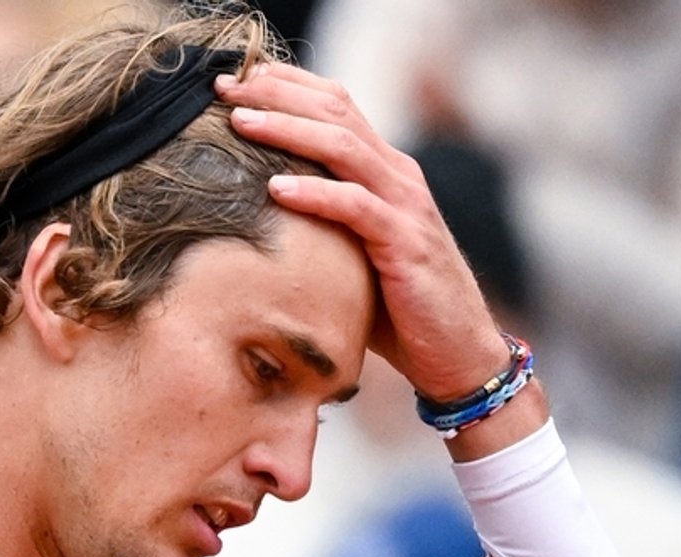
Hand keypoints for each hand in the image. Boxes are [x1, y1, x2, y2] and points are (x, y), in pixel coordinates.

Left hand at [217, 61, 509, 401]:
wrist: (454, 351)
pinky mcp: (406, 244)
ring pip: (344, 148)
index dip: (288, 87)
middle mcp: (398, 176)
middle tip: (226, 89)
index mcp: (385, 170)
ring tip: (241, 124)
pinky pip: (356, 208)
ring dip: (288, 131)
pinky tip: (276, 188)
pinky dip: (315, 194)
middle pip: (335, 113)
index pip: (336, 107)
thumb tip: (251, 215)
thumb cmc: (397, 307)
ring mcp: (405, 206)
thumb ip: (320, 223)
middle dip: (277, 95)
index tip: (236, 81)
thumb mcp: (353, 252)